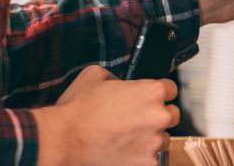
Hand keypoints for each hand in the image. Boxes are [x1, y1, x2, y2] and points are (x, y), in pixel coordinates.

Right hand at [32, 65, 178, 165]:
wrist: (62, 140)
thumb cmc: (77, 109)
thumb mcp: (96, 76)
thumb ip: (118, 77)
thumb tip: (123, 82)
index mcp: (152, 91)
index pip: (171, 89)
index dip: (158, 93)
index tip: (149, 99)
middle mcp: (159, 116)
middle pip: (172, 115)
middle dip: (157, 116)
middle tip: (136, 120)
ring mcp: (154, 142)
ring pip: (162, 139)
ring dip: (149, 138)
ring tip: (126, 138)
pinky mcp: (147, 163)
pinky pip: (151, 159)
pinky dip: (139, 157)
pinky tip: (123, 152)